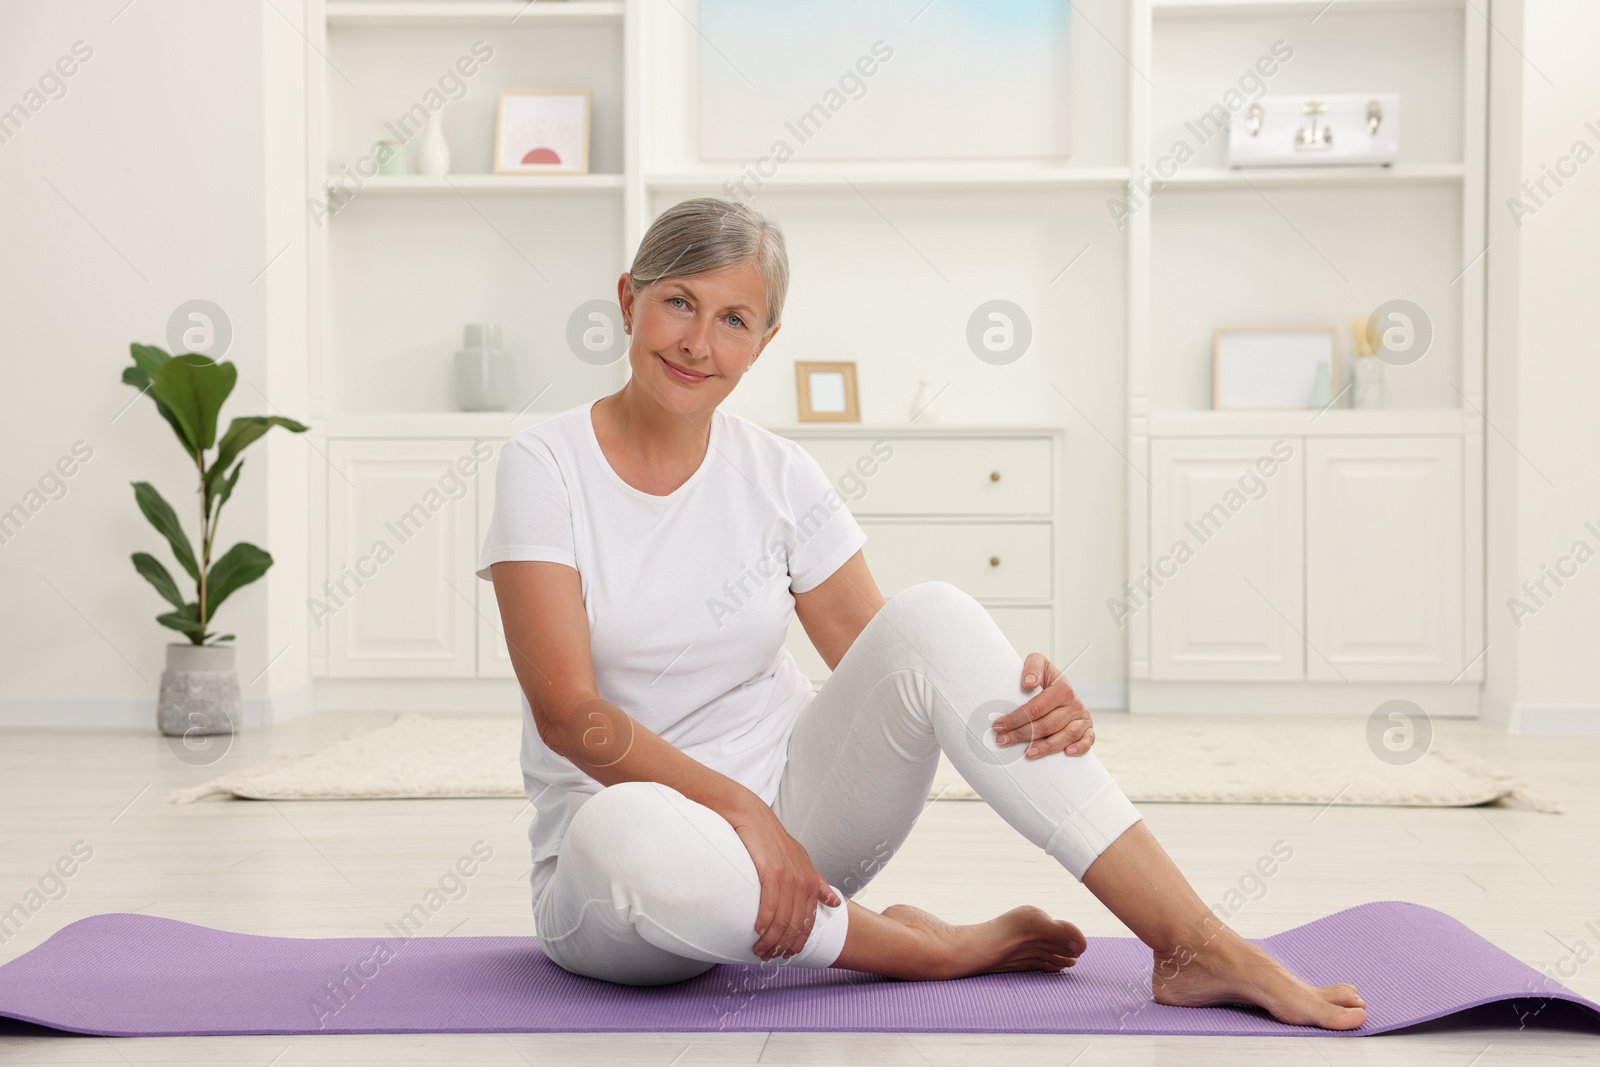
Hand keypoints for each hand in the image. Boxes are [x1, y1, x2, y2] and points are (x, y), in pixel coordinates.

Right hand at [727, 802, 841, 961]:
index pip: (809, 921)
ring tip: (759, 950)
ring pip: (783, 919)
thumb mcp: (801, 861)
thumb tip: (835, 903)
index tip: (786, 954)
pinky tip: (758, 931)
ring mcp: (789, 877)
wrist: (752, 816)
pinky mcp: (772, 872)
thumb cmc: (773, 840)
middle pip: (795, 925)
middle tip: (768, 956)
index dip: (798, 941)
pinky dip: (764, 922)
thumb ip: (818, 883)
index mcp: (812, 881)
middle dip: (783, 945)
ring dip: (771, 939)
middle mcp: (804, 881)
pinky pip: (770, 905)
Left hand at [991, 653, 1095, 757]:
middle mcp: (1074, 704)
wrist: (1062, 685)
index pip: (1036, 708)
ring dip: (1046, 747)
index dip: (1016, 718)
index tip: (999, 726)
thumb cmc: (1046, 678)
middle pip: (1047, 724)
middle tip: (1004, 741)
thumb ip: (1033, 667)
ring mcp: (1082, 718)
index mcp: (1062, 688)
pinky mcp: (1087, 729)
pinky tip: (1067, 753)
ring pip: (1065, 736)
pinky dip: (1080, 747)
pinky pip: (1088, 741)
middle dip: (1023, 734)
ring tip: (1028, 754)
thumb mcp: (1038, 663)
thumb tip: (1029, 683)